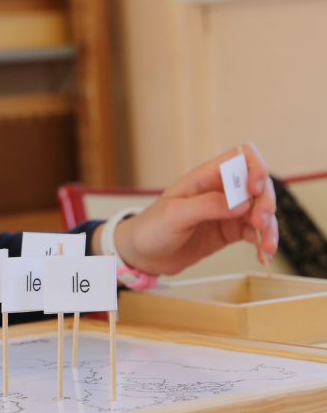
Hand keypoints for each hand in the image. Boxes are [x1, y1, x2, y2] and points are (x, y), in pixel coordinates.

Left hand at [95, 142, 277, 276]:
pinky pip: (255, 233)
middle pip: (259, 186)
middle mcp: (220, 191)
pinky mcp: (229, 232)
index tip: (254, 190)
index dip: (255, 167)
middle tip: (259, 223)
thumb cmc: (151, 227)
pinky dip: (263, 242)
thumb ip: (206, 206)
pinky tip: (264, 255)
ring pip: (261, 211)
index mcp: (205, 177)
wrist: (142, 254)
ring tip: (267, 247)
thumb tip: (241, 204)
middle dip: (265, 203)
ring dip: (269, 227)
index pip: (241, 157)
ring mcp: (226, 212)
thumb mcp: (174, 214)